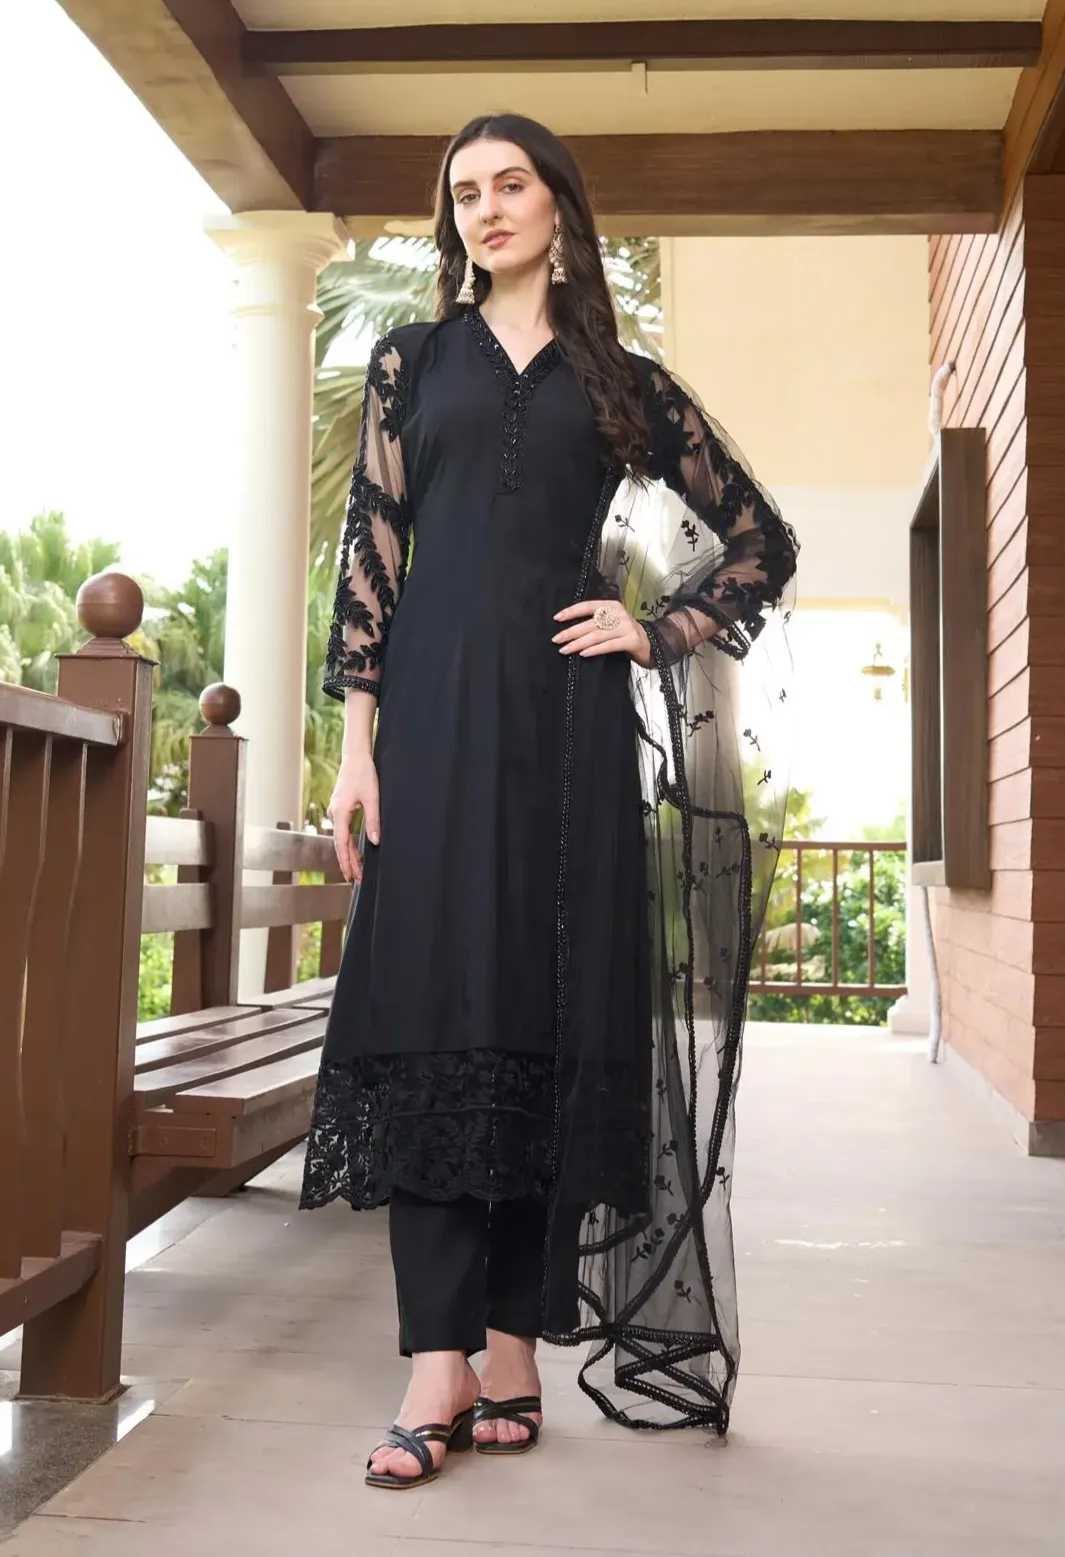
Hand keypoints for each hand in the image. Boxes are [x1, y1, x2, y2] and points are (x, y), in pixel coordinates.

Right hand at [326, 754, 379, 883]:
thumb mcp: (373, 798)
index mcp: (340, 813)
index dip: (346, 861)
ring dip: (349, 854)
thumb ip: (373, 821)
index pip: (341, 843)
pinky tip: (356, 851)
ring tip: (358, 869)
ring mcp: (336, 811)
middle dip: (348, 862)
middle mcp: (335, 814)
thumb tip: (375, 842)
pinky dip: (348, 843)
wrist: (355, 757)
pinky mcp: (340, 808)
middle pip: (340, 844)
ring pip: (341, 838)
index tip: (350, 875)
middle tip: (357, 879)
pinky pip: (343, 830)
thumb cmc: (364, 774)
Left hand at [552, 600, 651, 667]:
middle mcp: (619, 614)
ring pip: (597, 635)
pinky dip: (595, 650)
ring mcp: (626, 627)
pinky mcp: (631, 640)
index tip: (557, 618)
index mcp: (611, 606)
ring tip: (565, 649)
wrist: (652, 644)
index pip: (588, 606)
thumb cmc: (625, 635)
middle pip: (590, 623)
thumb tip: (569, 630)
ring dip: (578, 643)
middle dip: (571, 632)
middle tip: (556, 639)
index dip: (571, 612)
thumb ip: (596, 622)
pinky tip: (583, 654)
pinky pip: (609, 645)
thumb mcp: (611, 623)